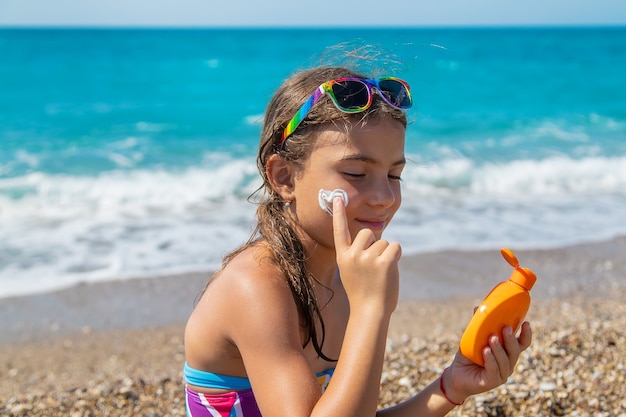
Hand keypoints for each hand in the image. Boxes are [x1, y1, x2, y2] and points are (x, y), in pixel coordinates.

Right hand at [332, 196, 400, 314]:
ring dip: (387, 255)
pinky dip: (396, 257)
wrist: (370, 313)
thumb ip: (360, 255)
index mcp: (343, 257)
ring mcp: (367, 258)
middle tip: (374, 266)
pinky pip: (395, 247)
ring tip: (381, 275)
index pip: (339, 231)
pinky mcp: (384, 262)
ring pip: (384, 242)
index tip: (338, 197)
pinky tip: (390, 271)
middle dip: (375, 244)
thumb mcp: (354, 272)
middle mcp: (353, 255)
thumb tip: (379, 239)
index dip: (338, 213)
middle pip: (368, 233)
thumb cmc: (364, 294)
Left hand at [444, 322, 532, 402]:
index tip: (526, 323)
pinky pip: (494, 370)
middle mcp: (508, 364)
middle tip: (506, 328)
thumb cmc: (468, 356)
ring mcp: (501, 374)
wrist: (456, 375)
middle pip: (515, 351)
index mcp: (507, 353)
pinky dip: (490, 359)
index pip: (522, 344)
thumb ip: (477, 326)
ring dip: (499, 349)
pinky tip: (486, 351)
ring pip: (505, 361)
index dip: (526, 335)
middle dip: (511, 339)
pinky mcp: (491, 382)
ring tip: (492, 338)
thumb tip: (477, 308)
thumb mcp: (472, 339)